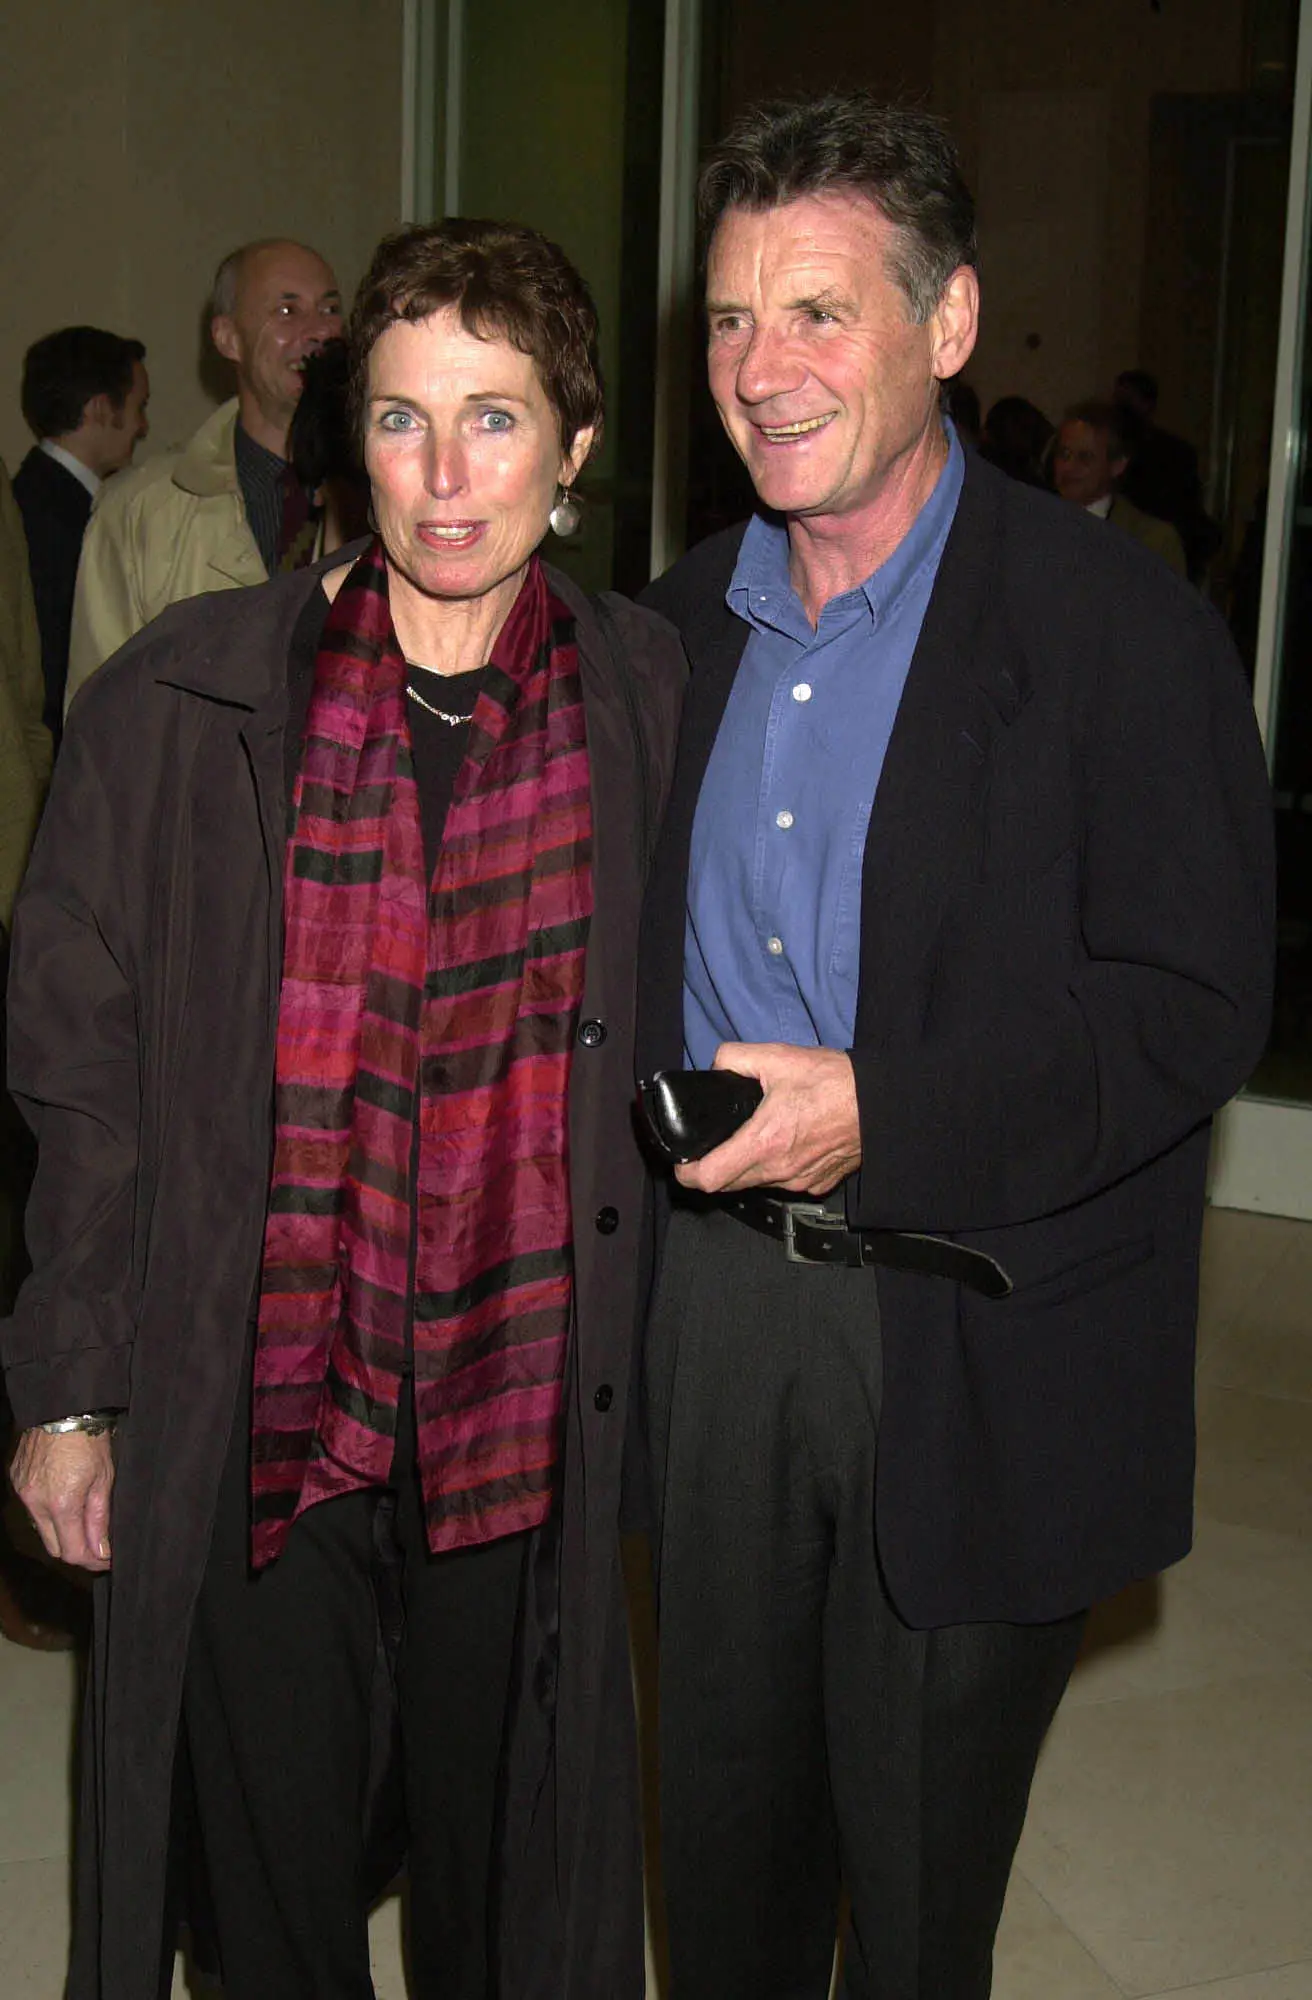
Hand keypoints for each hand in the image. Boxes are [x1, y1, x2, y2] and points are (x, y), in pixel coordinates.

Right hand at [10, 1428, 114, 1571]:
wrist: (63, 1408)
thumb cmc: (90, 1440)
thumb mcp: (104, 1479)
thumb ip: (99, 1519)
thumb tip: (102, 1551)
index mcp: (61, 1504)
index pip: (72, 1552)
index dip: (92, 1560)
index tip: (107, 1560)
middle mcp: (36, 1503)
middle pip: (54, 1547)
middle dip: (76, 1551)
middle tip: (97, 1546)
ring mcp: (23, 1492)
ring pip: (41, 1529)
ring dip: (61, 1531)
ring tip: (83, 1521)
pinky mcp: (17, 1481)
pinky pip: (32, 1508)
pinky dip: (48, 1512)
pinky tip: (64, 1500)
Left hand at [674, 1043, 861, 1196]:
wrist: (882, 1104)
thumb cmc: (835, 1083)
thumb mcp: (778, 1056)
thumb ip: (735, 1057)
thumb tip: (716, 1066)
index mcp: (764, 1142)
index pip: (709, 1179)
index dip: (687, 1174)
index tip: (682, 1163)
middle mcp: (779, 1170)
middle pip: (727, 1186)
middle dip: (712, 1169)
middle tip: (710, 1146)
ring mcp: (799, 1181)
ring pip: (756, 1184)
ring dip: (744, 1168)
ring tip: (750, 1138)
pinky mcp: (816, 1183)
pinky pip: (783, 1183)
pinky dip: (774, 1168)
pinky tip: (783, 1142)